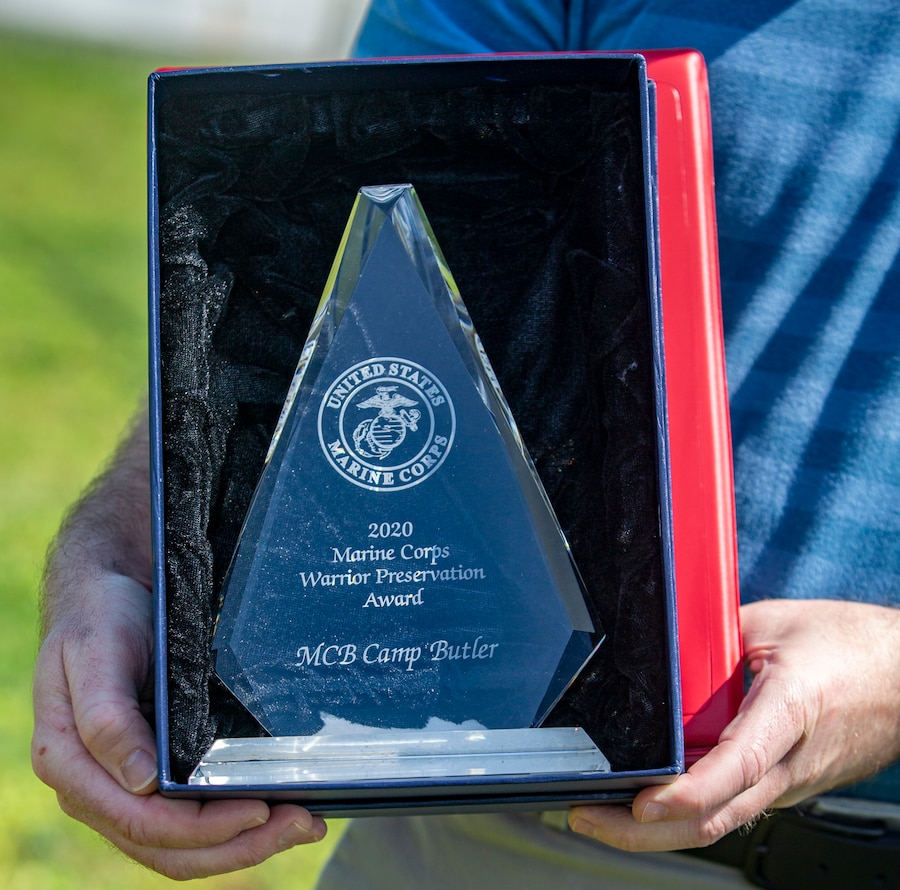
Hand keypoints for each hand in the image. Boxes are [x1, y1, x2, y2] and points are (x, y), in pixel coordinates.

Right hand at [31, 417, 325, 878]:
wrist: (105, 585)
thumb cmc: (97, 615)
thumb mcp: (94, 653)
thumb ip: (106, 717)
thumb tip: (140, 783)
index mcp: (72, 764)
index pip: (141, 823)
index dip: (203, 828)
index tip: (260, 810)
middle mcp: (98, 786)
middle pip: (168, 847)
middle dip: (239, 846)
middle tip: (302, 825)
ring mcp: (125, 783)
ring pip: (183, 844)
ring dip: (244, 844)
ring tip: (302, 824)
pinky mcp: (152, 769)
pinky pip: (190, 815)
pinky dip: (233, 823)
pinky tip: (274, 807)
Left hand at [568, 598, 899, 851]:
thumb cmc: (852, 645)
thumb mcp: (774, 623)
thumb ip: (714, 638)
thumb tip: (662, 651)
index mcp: (790, 712)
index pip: (736, 767)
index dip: (687, 792)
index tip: (642, 804)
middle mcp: (790, 762)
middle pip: (716, 816)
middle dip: (644, 831)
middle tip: (587, 818)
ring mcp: (790, 782)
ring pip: (720, 820)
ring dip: (659, 828)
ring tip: (602, 816)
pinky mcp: (786, 784)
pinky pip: (732, 806)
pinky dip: (686, 813)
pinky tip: (650, 804)